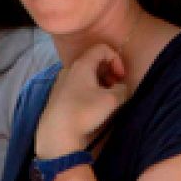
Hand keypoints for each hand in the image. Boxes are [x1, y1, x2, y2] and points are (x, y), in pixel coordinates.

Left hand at [34, 43, 130, 158]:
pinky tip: (92, 105)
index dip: (116, 59)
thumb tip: (121, 88)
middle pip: (94, 61)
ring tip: (106, 98)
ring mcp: (62, 82)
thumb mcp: (111, 100)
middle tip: (116, 88)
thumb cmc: (84, 112)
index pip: (102, 48)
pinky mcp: (58, 95)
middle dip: (109, 71)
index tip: (121, 77)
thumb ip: (122, 90)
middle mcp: (70, 69)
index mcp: (82, 64)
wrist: (57, 133)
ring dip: (100, 82)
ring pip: (86, 74)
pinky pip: (77, 85)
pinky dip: (89, 89)